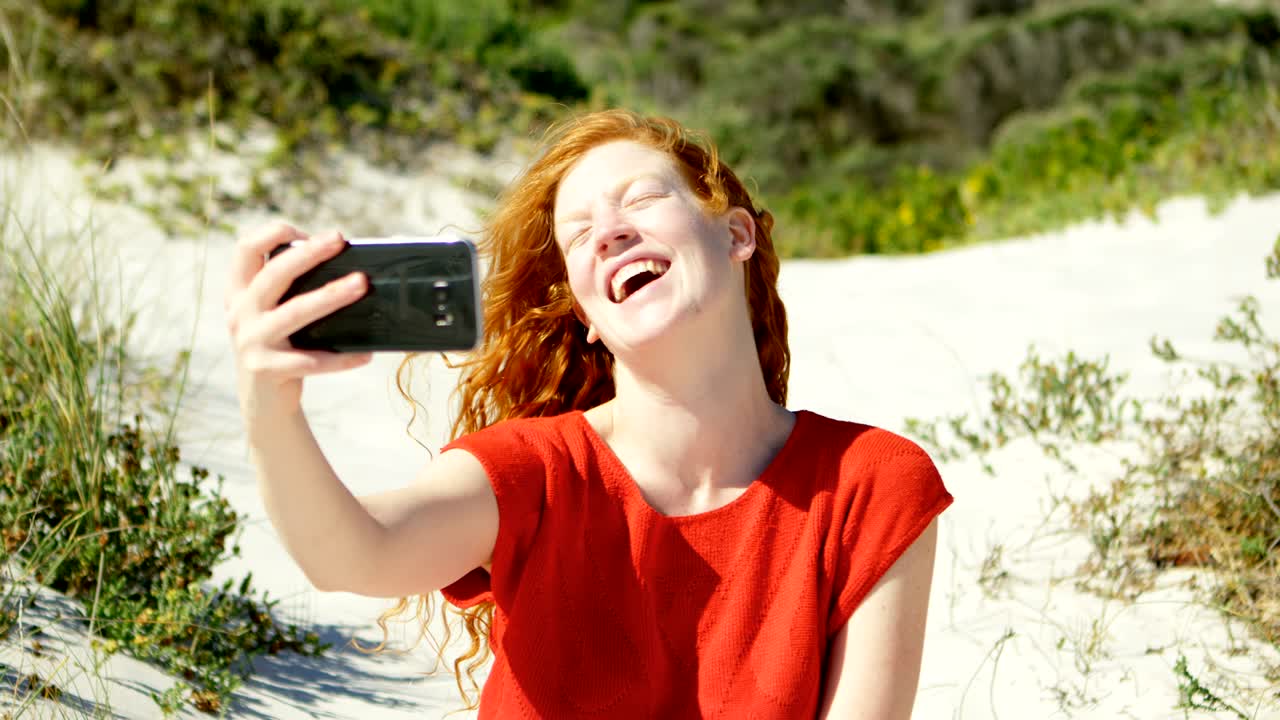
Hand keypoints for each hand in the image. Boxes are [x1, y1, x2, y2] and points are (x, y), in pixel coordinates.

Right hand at [224, 222, 372, 423]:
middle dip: (308, 253)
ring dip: (330, 296)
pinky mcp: (266, 369)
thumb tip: (349, 269)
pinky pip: (310, 361)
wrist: (263, 401)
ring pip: (294, 312)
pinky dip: (340, 358)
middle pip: (274, 274)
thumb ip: (293, 290)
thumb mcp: (275, 314)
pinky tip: (365, 354)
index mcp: (240, 292)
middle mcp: (240, 313)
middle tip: (339, 239)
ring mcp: (251, 342)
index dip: (273, 233)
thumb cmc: (281, 345)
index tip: (304, 233)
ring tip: (361, 284)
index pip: (245, 248)